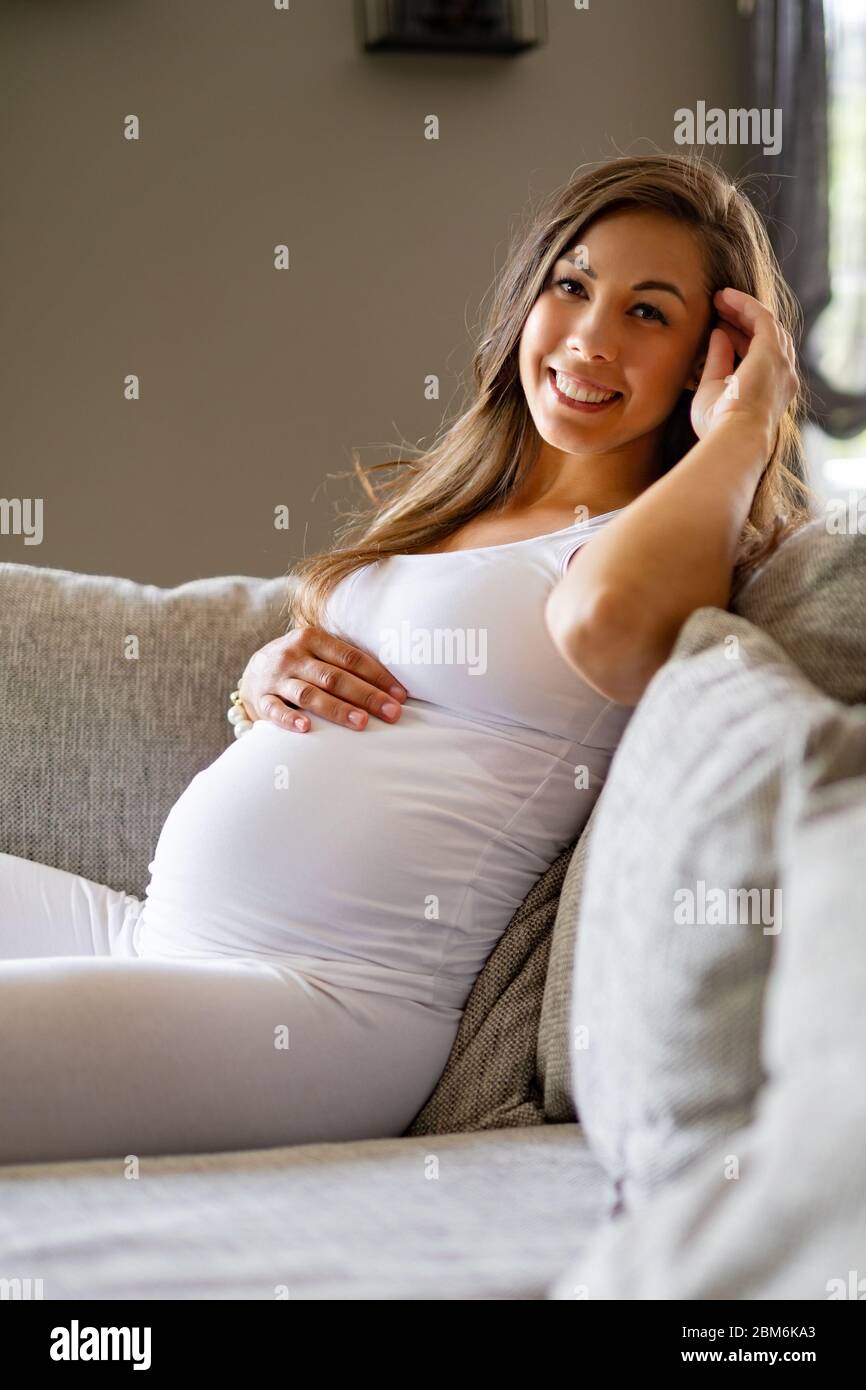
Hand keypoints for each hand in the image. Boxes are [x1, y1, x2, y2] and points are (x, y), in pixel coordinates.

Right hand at [238, 627, 407, 732]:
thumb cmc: (301, 663)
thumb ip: (347, 661)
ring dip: (337, 709)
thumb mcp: (318, 651)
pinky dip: (290, 719)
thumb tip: (393, 685)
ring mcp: (276, 678)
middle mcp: (294, 656)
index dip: (378, 677)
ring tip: (361, 722)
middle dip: (367, 696)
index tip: (400, 695)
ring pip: (309, 694)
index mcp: (312, 638)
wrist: (254, 671)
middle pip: (335, 677)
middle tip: (392, 713)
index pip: (351, 658)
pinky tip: (306, 728)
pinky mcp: (262, 699)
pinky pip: (275, 710)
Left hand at [690, 287, 798, 449]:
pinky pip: (761, 317)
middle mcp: (783, 376)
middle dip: (742, 320)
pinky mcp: (773, 350)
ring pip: (765, 324)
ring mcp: (781, 362)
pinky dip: (744, 304)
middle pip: (766, 337)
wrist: (734, 436)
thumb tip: (718, 333)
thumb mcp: (712, 389)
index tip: (718, 327)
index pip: (759, 356)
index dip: (740, 337)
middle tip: (718, 307)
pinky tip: (725, 296)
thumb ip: (717, 361)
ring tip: (719, 299)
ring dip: (742, 309)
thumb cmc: (718, 426)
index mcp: (771, 391)